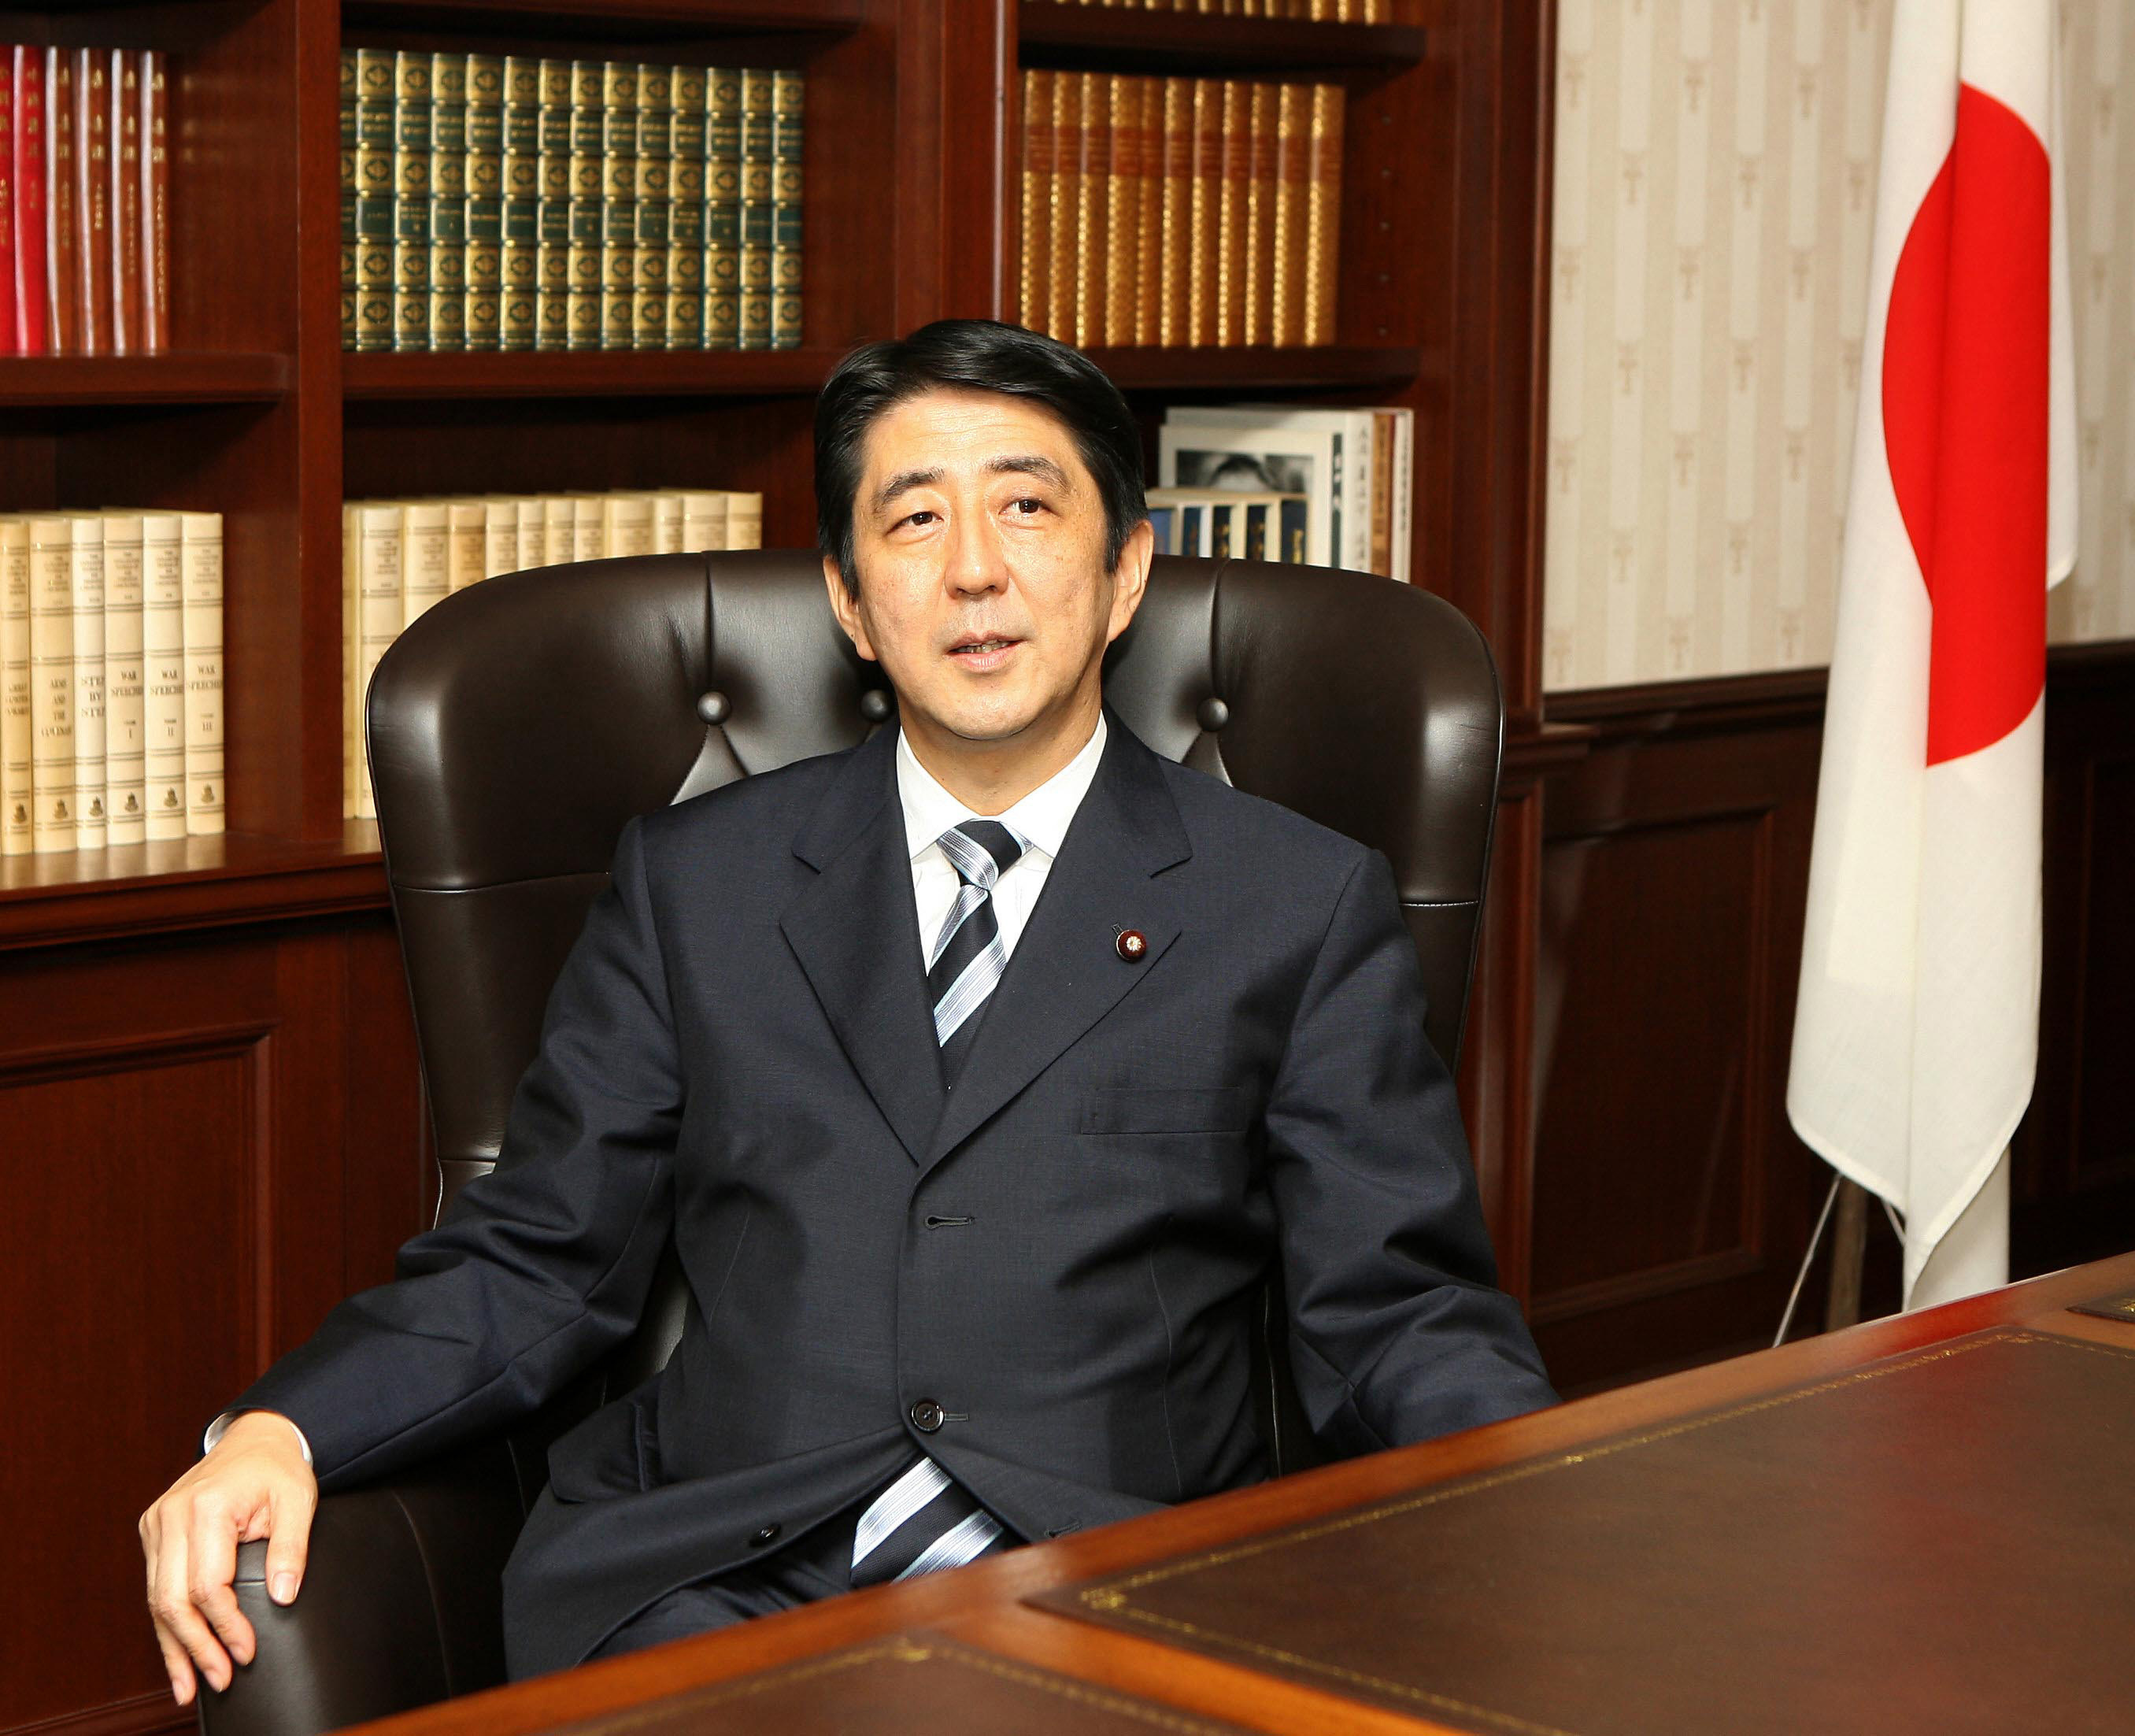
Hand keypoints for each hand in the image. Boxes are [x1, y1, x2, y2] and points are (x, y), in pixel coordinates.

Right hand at [140, 1411, 316, 1705]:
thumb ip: (291, 1547)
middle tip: (219, 1679)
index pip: (208, 1584)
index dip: (226, 1625)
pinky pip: (155, 1588)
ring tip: (191, 1685)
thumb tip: (284, 1596)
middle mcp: (172, 1516)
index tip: (246, 1652)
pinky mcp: (154, 1533)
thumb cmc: (278, 1468)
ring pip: (156, 1600)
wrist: (255, 1437)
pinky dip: (166, 1625)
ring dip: (174, 1646)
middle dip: (196, 1646)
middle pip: (172, 1599)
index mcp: (207, 1506)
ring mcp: (157, 1525)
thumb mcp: (299, 1499)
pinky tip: (176, 1656)